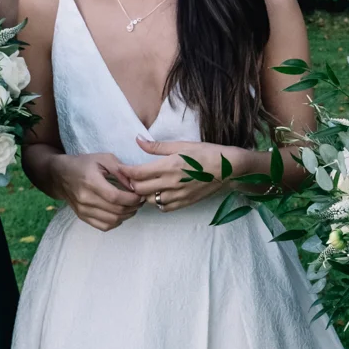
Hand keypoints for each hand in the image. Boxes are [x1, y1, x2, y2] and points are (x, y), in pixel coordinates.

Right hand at [52, 152, 141, 230]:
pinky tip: (121, 214)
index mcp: (91, 182)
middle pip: (116, 210)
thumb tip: (135, 185)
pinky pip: (103, 226)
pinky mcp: (82, 217)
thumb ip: (121, 170)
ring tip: (133, 207)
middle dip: (133, 207)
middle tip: (140, 200)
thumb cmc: (84, 164)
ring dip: (127, 215)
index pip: (116, 197)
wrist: (60, 175)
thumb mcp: (103, 158)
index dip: (132, 199)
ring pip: (112, 220)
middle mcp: (85, 198)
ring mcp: (83, 210)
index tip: (141, 195)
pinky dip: (116, 222)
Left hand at [117, 139, 233, 213]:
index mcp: (169, 166)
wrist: (228, 169)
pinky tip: (158, 193)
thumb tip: (138, 140)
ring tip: (143, 186)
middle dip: (130, 184)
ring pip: (149, 200)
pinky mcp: (184, 203)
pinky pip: (163, 207)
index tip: (120, 168)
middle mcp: (171, 183)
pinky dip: (156, 201)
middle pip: (139, 190)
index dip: (125, 172)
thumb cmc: (206, 153)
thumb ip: (157, 146)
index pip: (137, 173)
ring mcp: (178, 195)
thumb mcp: (182, 145)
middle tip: (128, 178)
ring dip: (143, 194)